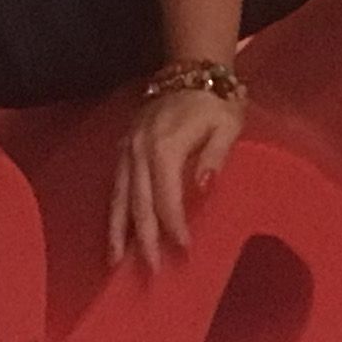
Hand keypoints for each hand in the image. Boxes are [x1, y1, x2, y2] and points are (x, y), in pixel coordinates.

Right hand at [106, 85, 241, 276]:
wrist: (193, 70)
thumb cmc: (217, 103)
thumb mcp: (227, 126)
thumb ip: (215, 157)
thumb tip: (203, 188)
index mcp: (166, 145)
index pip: (166, 196)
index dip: (174, 225)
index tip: (184, 251)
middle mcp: (140, 149)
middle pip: (139, 202)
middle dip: (144, 239)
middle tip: (151, 271)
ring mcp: (129, 147)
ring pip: (120, 195)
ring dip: (119, 230)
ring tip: (116, 261)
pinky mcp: (125, 145)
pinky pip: (117, 183)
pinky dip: (115, 209)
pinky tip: (115, 230)